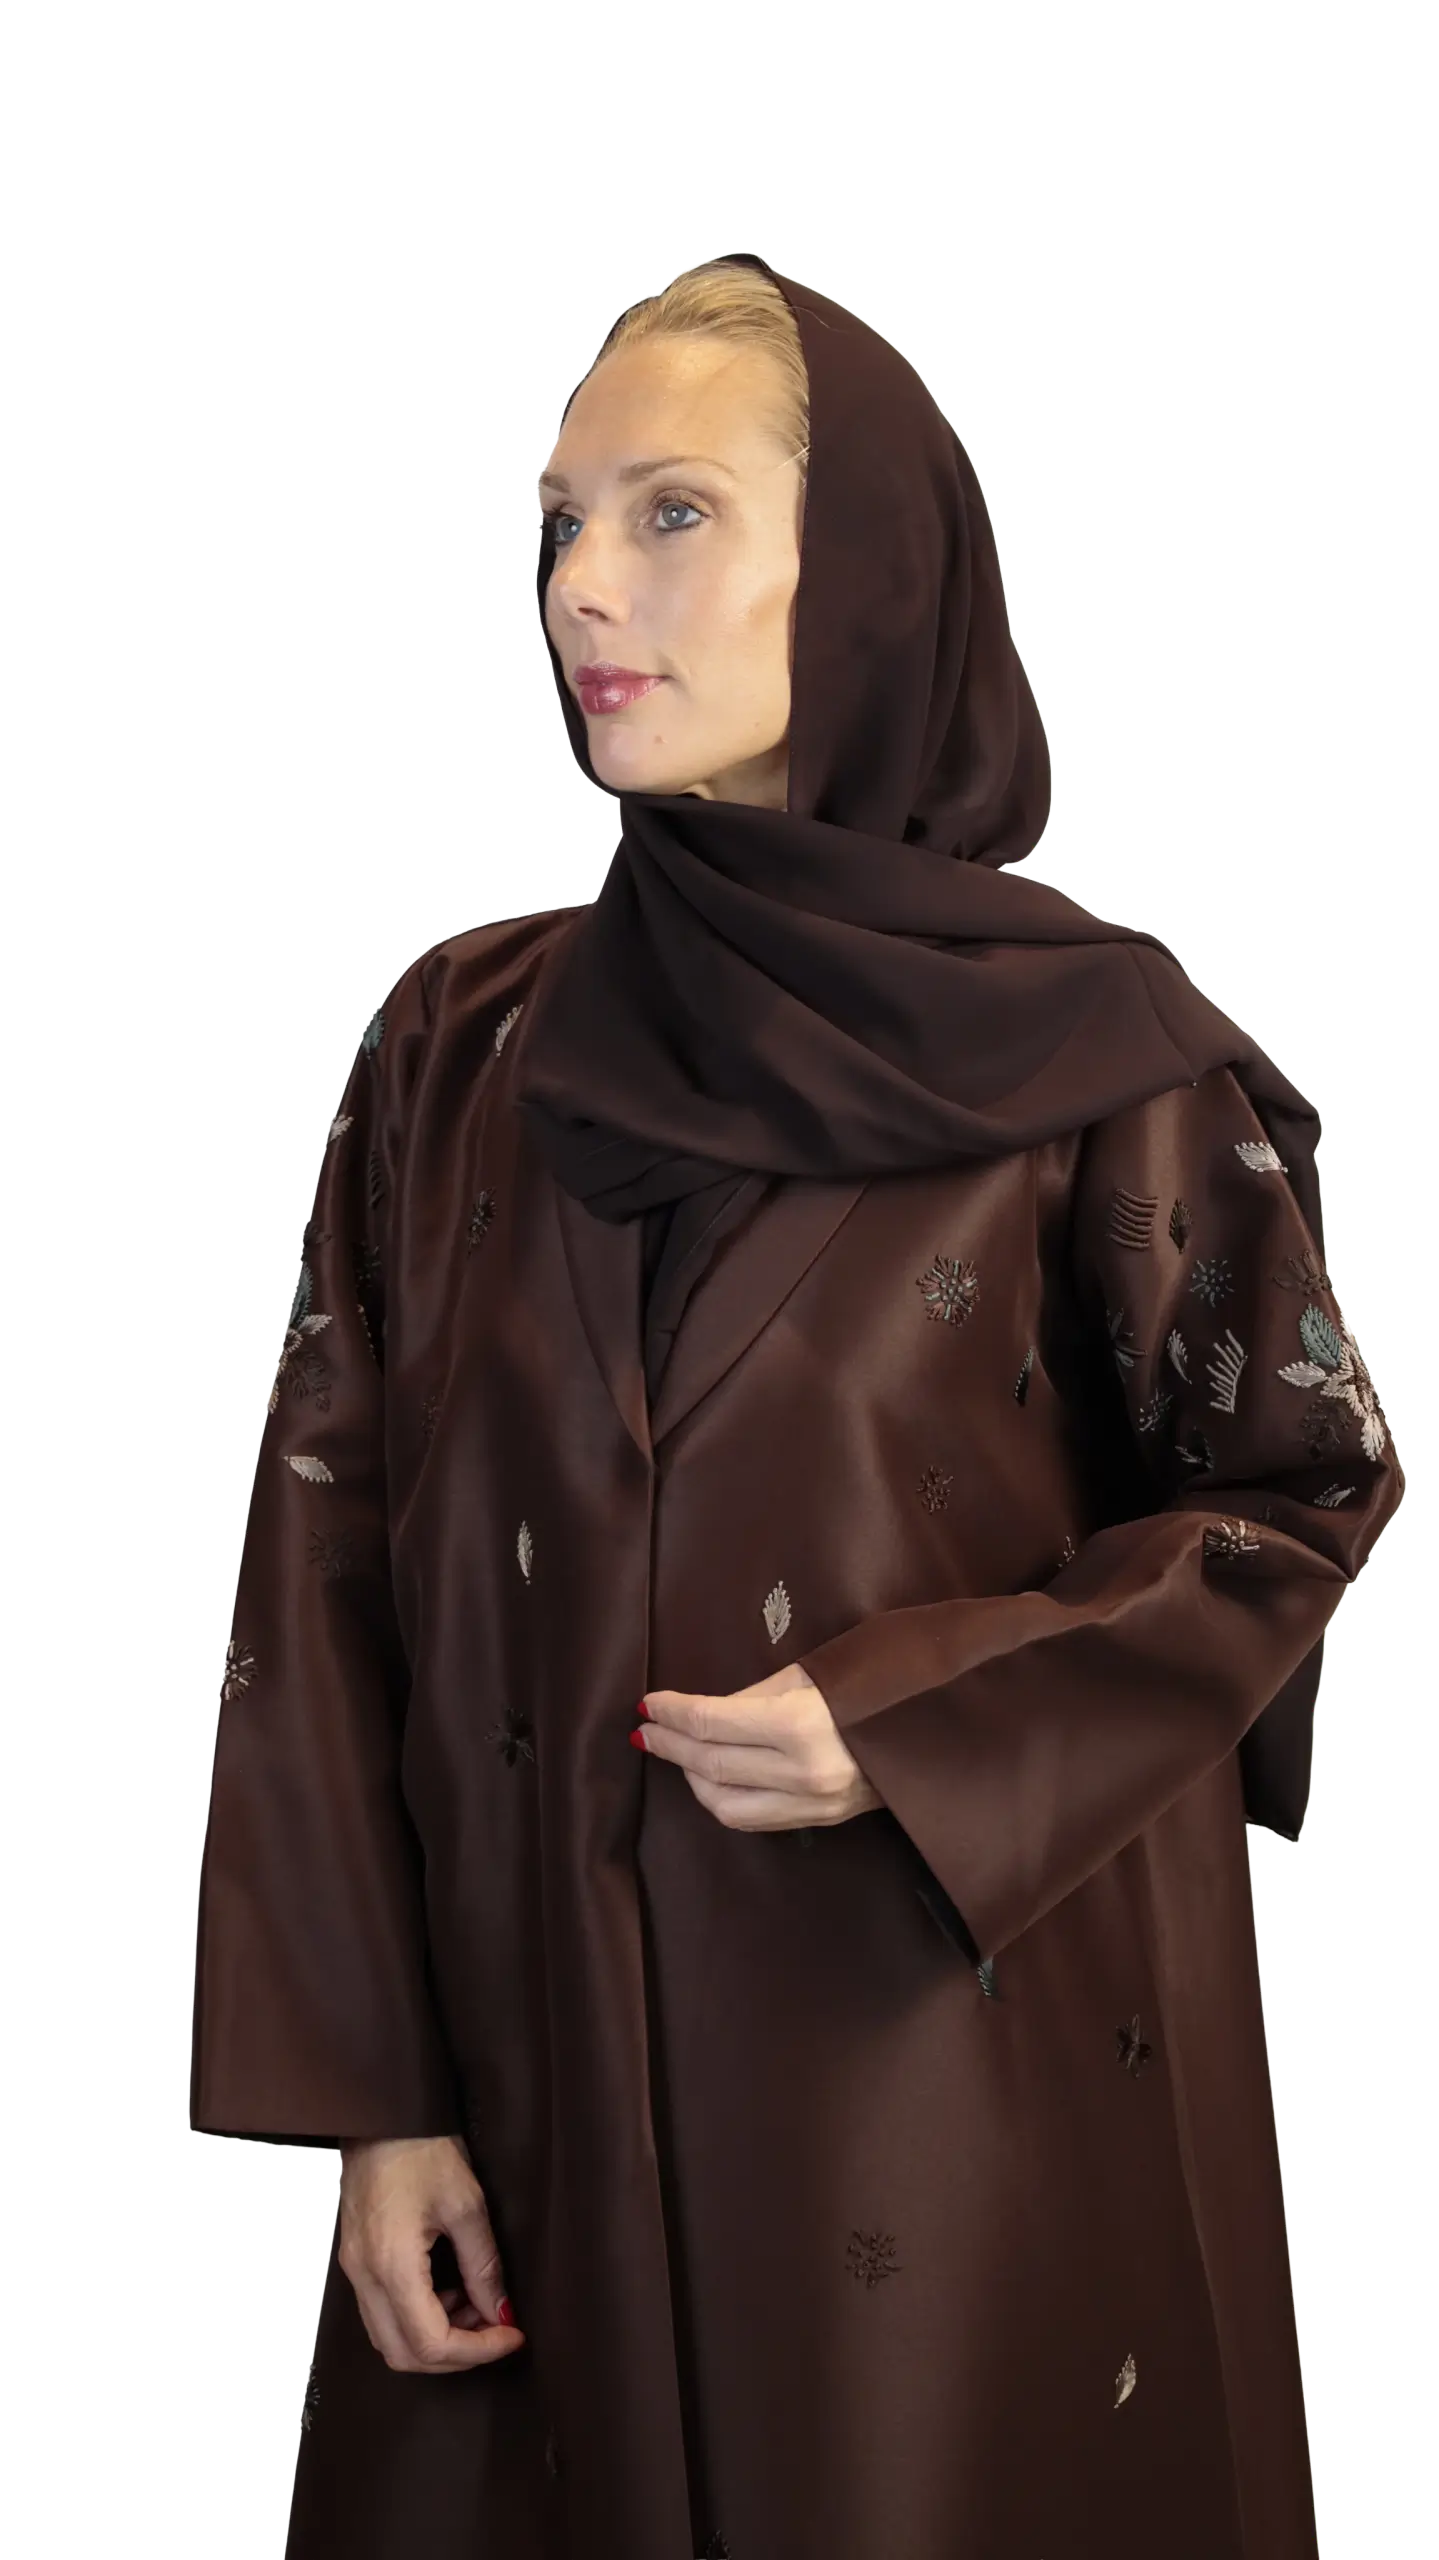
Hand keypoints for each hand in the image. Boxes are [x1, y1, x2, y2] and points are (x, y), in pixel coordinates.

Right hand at [337, 2134, 523, 2371]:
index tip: (512, 2335)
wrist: (382, 2113)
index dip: (477, 2351)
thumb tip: (501, 2312)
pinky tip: (449, 2291)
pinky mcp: (356, 2259)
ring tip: (477, 2306)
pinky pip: (382, 2313)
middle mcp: (364, 2276)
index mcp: (391, 2264)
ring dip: (436, 2338)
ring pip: (389, 2339)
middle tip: (495, 2329)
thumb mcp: (466, 2203)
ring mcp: (354, 2270)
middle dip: (455, 2355)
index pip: (431, 2342)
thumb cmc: (422, 2148)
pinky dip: (418, 2318)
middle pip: (404, 2354)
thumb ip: (483, 2266)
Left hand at [636, 1664, 882, 1832]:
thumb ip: (751, 1697)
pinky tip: (710, 1777)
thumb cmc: (869, 1686)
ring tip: (677, 1753)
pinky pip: (752, 1819)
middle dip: (671, 1745)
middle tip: (647, 1728)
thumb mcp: (808, 1675)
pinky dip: (721, 1799)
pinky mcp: (817, 1822)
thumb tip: (703, 1713)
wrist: (929, 1728)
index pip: (712, 1722)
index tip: (647, 1704)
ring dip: (692, 1778)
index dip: (672, 1712)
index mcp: (799, 1725)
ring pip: (724, 1805)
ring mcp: (810, 1804)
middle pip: (711, 1765)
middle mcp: (801, 1772)